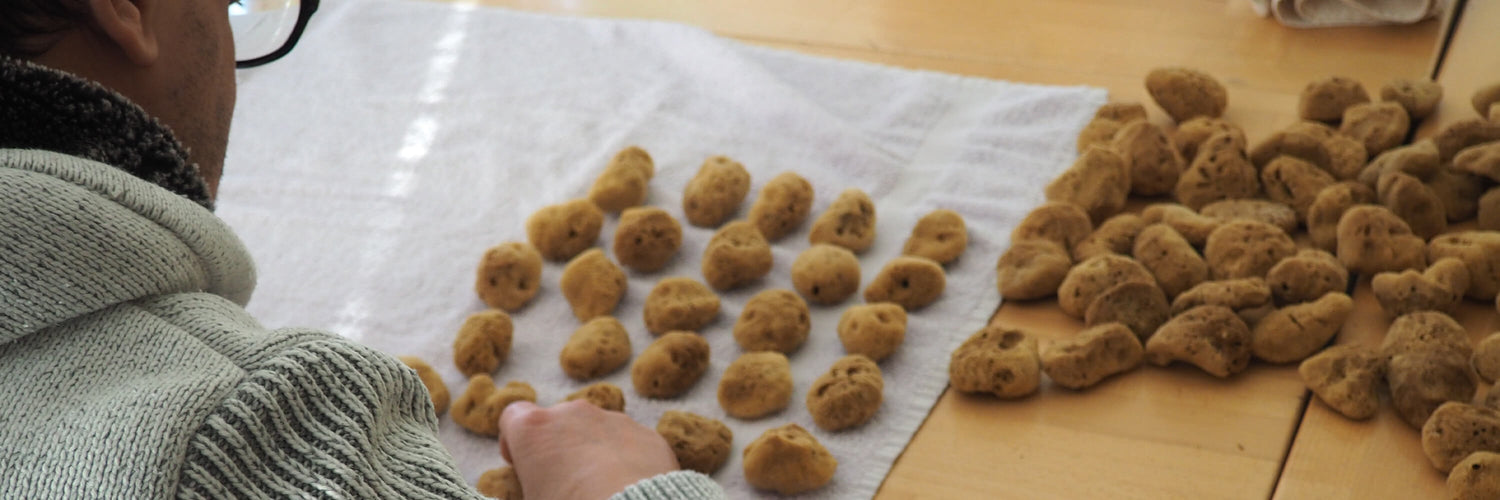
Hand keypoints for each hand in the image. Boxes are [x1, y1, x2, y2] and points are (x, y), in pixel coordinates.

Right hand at [499, 400, 679, 499]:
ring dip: (595, 452)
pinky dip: (627, 460)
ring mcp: (614, 419)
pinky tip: (628, 490)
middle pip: (558, 422)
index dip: (515, 440)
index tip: (524, 464)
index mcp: (534, 429)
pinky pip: (631, 443)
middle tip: (566, 485)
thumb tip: (542, 488)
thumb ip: (533, 487)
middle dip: (559, 447)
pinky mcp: (647, 434)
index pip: (513, 416)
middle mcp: (573, 414)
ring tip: (601, 491)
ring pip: (597, 431)